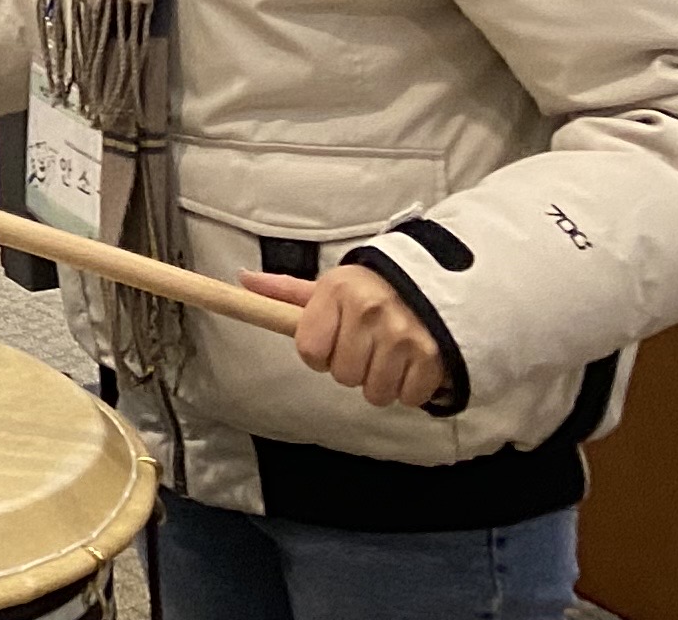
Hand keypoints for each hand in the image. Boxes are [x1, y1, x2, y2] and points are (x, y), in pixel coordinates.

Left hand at [243, 266, 446, 409]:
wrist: (431, 284)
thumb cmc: (369, 290)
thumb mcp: (329, 286)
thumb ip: (286, 291)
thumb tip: (244, 280)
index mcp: (338, 292)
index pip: (309, 350)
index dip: (318, 353)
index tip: (332, 341)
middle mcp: (369, 312)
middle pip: (343, 376)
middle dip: (352, 367)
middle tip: (365, 345)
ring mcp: (404, 336)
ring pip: (375, 393)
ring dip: (380, 381)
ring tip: (388, 353)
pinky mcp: (433, 358)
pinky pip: (408, 398)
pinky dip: (409, 388)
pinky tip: (410, 363)